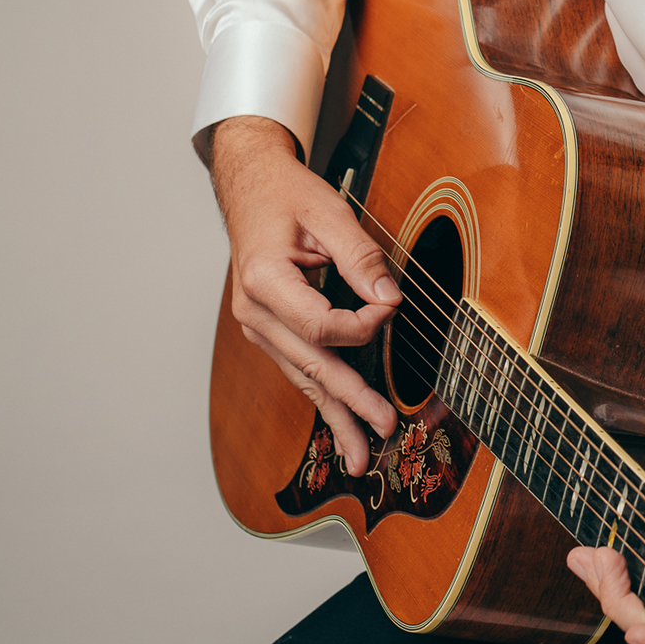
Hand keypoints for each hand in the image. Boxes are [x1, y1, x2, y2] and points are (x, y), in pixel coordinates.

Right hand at [205, 116, 399, 473]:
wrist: (251, 187)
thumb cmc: (286, 195)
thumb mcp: (327, 212)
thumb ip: (359, 255)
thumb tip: (388, 297)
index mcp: (263, 282)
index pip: (319, 324)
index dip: (363, 323)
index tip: (392, 304)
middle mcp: (255, 313)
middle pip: (310, 365)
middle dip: (350, 400)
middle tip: (384, 428)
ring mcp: (260, 327)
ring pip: (303, 378)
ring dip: (336, 415)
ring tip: (362, 457)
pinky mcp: (272, 332)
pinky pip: (300, 369)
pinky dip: (324, 397)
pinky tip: (342, 425)